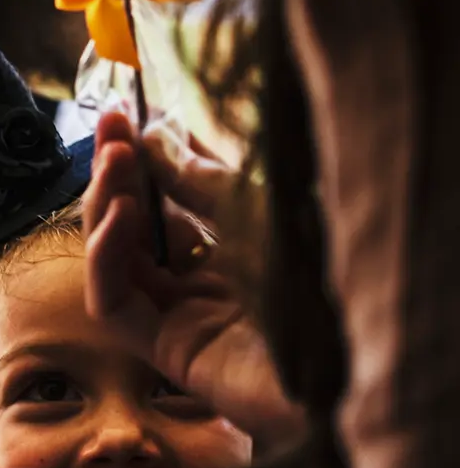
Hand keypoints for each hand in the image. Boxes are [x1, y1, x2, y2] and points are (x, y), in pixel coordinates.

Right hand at [82, 111, 307, 452]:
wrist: (361, 354)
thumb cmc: (327, 276)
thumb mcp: (260, 207)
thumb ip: (201, 181)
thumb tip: (154, 137)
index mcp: (237, 248)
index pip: (172, 199)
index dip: (146, 156)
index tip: (125, 113)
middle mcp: (206, 282)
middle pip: (137, 228)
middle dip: (117, 174)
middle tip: (109, 125)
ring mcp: (183, 319)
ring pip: (117, 262)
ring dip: (106, 207)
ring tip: (114, 160)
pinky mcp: (166, 352)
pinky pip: (114, 304)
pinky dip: (106, 258)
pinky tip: (121, 215)